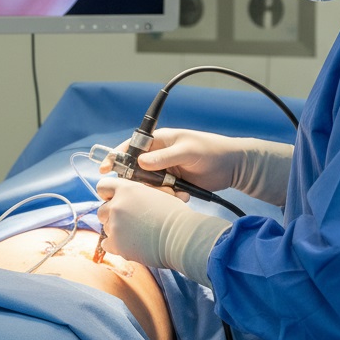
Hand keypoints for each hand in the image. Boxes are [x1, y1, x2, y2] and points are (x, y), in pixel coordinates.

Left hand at [95, 176, 229, 285]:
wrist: (181, 237)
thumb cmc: (175, 215)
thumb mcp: (159, 195)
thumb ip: (142, 194)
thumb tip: (139, 196)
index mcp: (127, 189)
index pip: (103, 186)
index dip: (107, 194)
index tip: (114, 200)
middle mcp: (116, 205)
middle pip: (102, 210)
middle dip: (111, 216)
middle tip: (128, 222)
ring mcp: (114, 225)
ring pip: (106, 228)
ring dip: (117, 231)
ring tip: (135, 234)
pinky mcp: (116, 244)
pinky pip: (106, 244)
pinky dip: (116, 245)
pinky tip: (130, 245)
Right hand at [98, 128, 246, 191]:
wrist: (233, 167)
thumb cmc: (211, 151)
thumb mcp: (187, 151)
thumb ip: (164, 157)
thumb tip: (140, 163)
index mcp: (159, 141)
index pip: (131, 147)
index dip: (116, 157)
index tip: (106, 168)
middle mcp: (158, 156)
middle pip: (135, 170)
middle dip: (140, 182)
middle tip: (153, 189)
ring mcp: (165, 171)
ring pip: (147, 185)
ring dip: (157, 192)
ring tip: (174, 192)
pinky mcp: (172, 185)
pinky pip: (160, 194)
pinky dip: (168, 198)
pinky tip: (182, 196)